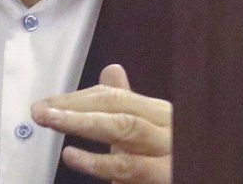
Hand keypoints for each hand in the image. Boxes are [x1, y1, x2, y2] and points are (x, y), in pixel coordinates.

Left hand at [32, 64, 171, 182]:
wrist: (202, 180)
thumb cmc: (165, 162)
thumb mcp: (145, 133)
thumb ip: (127, 104)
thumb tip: (112, 69)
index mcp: (160, 113)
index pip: (116, 97)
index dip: (79, 99)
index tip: (46, 105)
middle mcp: (167, 126)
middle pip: (119, 106)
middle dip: (76, 105)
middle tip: (40, 110)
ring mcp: (168, 151)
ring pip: (125, 128)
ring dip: (84, 122)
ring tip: (51, 121)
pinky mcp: (165, 176)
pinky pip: (129, 166)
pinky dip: (98, 161)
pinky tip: (71, 155)